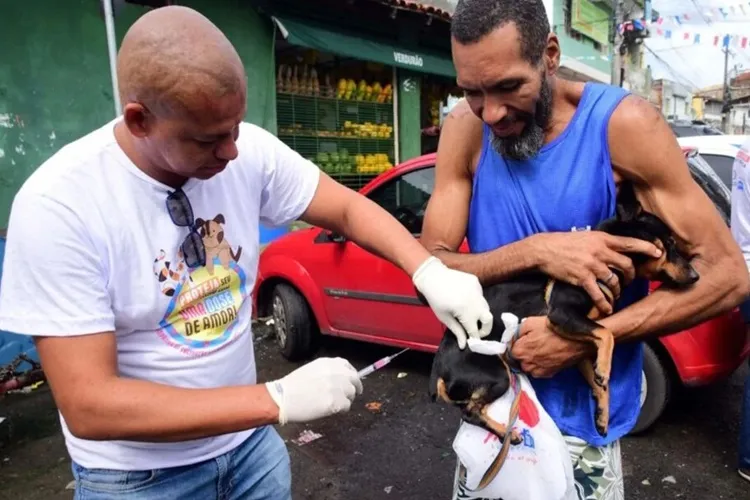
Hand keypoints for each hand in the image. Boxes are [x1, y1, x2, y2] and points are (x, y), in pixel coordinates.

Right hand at [265, 357, 362, 424]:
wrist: (283, 398)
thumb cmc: (292, 386)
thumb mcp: (312, 370)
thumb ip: (327, 372)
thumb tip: (338, 380)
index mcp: (329, 363)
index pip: (348, 366)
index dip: (350, 376)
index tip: (350, 382)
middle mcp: (336, 372)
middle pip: (355, 380)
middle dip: (354, 388)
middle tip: (350, 396)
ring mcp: (338, 387)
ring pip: (351, 394)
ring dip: (345, 399)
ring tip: (332, 404)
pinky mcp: (337, 402)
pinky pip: (346, 407)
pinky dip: (341, 410)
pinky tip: (329, 410)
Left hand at [412, 256, 493, 348]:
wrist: (432, 276)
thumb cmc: (435, 299)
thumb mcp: (444, 317)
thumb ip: (457, 331)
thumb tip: (464, 345)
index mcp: (465, 311)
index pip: (475, 330)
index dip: (475, 338)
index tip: (472, 341)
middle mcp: (475, 301)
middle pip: (489, 320)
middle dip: (485, 329)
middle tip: (477, 332)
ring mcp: (477, 290)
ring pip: (485, 307)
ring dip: (480, 314)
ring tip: (468, 314)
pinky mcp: (476, 282)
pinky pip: (480, 296)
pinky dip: (476, 301)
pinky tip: (465, 298)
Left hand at [510, 317, 592, 377]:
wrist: (576, 338)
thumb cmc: (552, 329)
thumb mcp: (530, 322)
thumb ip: (518, 331)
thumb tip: (515, 337)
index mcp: (520, 351)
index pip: (511, 350)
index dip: (517, 343)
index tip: (524, 338)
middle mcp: (527, 364)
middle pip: (520, 359)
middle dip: (524, 352)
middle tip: (534, 342)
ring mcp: (538, 371)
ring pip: (529, 367)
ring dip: (532, 360)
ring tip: (542, 349)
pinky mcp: (549, 374)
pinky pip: (539, 371)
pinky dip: (541, 365)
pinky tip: (548, 356)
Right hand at [530, 231, 661, 314]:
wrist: (543, 250)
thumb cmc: (563, 242)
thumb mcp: (585, 236)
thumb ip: (601, 242)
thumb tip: (614, 248)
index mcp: (602, 239)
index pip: (630, 243)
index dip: (647, 248)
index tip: (658, 252)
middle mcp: (600, 252)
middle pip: (626, 265)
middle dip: (631, 276)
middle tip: (628, 281)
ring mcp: (591, 266)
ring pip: (615, 281)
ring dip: (618, 291)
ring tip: (615, 295)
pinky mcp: (582, 278)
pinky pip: (598, 294)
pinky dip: (605, 303)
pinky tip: (607, 309)